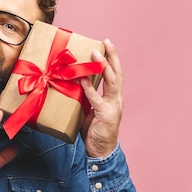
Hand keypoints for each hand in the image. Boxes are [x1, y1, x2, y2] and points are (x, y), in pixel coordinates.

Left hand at [80, 39, 122, 157]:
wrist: (100, 150)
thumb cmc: (94, 130)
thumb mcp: (89, 110)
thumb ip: (86, 97)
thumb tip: (73, 83)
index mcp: (113, 97)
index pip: (115, 74)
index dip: (112, 59)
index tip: (107, 45)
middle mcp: (116, 99)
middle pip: (117, 73)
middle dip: (113, 56)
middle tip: (107, 42)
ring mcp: (113, 106)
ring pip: (111, 82)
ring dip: (103, 66)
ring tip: (95, 53)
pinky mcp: (106, 114)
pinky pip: (96, 98)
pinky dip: (89, 87)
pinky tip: (83, 78)